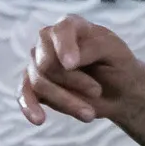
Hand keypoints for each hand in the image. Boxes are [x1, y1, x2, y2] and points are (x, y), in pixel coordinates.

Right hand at [20, 14, 144, 126]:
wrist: (120, 92)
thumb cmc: (118, 66)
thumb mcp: (114, 51)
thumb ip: (92, 48)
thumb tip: (66, 63)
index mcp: (71, 26)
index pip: (60, 31)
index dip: (63, 47)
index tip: (72, 64)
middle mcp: (49, 42)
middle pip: (46, 63)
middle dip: (72, 81)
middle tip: (97, 91)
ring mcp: (39, 64)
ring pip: (40, 83)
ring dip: (66, 101)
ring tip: (89, 114)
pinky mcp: (34, 87)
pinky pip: (24, 95)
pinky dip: (29, 107)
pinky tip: (38, 119)